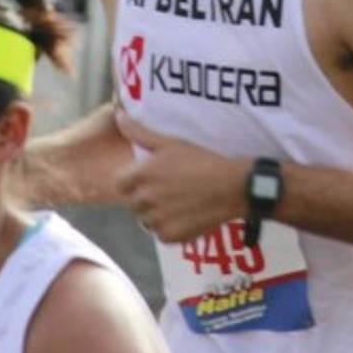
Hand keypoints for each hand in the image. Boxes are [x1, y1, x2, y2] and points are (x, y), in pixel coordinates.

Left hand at [114, 109, 250, 242]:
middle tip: (167, 190)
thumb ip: (141, 132)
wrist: (232, 186)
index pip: (120, 184)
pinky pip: (160, 233)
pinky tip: (185, 215)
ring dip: (155, 214)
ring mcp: (157, 220)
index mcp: (142, 175)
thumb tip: (120, 116)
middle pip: (132, 203)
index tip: (147, 180)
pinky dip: (169, 227)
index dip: (131, 182)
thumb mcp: (171, 142)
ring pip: (145, 220)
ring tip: (177, 202)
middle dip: (144, 198)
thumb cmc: (202, 160)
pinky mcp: (170, 236)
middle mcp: (146, 199)